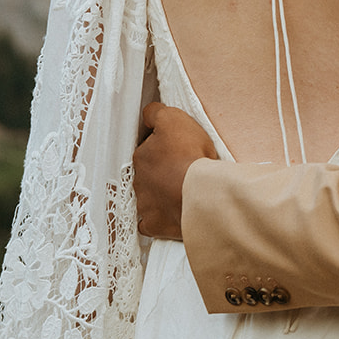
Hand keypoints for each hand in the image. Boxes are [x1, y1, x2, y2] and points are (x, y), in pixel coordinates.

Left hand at [134, 103, 216, 239]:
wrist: (200, 193)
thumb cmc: (189, 155)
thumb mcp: (174, 119)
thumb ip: (156, 113)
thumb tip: (148, 114)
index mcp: (141, 156)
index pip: (148, 148)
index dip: (163, 147)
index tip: (177, 149)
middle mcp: (137, 181)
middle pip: (148, 173)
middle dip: (160, 171)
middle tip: (182, 169)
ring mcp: (144, 205)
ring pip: (148, 197)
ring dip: (160, 194)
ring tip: (181, 192)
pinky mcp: (154, 225)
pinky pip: (149, 223)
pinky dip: (157, 218)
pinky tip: (168, 214)